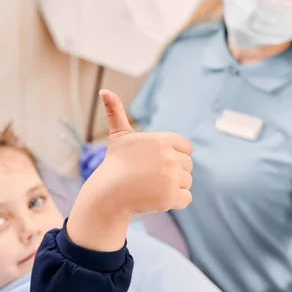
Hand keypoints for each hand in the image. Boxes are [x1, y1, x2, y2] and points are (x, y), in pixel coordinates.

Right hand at [84, 89, 193, 214]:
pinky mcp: (172, 196)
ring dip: (172, 187)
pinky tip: (155, 198)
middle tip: (149, 176)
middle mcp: (170, 156)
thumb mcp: (118, 136)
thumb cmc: (115, 164)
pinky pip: (186, 199)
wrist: (108, 194)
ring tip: (150, 187)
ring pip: (187, 183)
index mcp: (164, 139)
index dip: (173, 156)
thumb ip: (116, 112)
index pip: (187, 149)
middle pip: (187, 166)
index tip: (155, 162)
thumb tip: (104, 90)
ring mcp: (172, 177)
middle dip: (172, 173)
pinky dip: (174, 201)